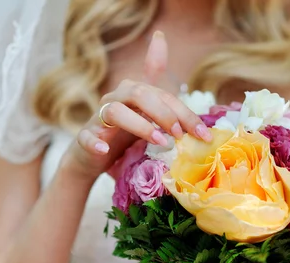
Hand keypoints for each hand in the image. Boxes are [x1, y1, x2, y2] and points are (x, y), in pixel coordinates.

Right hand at [66, 31, 210, 179]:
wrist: (92, 159)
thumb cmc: (124, 135)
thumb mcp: (149, 118)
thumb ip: (168, 101)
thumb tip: (191, 76)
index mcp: (134, 92)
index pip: (163, 95)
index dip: (185, 112)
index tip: (204, 134)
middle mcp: (116, 98)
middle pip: (140, 94)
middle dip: (164, 113)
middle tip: (180, 135)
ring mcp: (99, 117)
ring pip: (116, 111)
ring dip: (140, 125)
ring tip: (160, 142)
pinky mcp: (85, 137)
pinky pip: (87, 136)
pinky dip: (95, 142)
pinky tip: (105, 150)